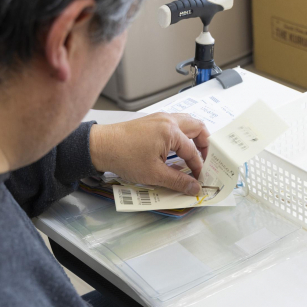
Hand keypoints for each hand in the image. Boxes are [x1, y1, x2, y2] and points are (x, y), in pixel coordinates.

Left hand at [89, 113, 209, 195]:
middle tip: (205, 161)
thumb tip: (194, 188)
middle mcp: (168, 120)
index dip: (198, 167)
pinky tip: (177, 150)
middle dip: (205, 145)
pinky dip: (181, 135)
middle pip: (197, 127)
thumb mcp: (154, 174)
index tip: (199, 180)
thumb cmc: (125, 157)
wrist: (100, 146)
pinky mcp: (151, 121)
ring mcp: (159, 118)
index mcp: (171, 131)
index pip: (192, 151)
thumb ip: (178, 181)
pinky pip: (174, 124)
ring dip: (193, 138)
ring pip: (186, 123)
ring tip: (194, 155)